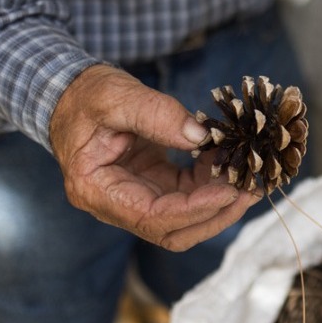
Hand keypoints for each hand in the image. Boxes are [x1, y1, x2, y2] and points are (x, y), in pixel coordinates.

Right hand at [49, 65, 262, 250]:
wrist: (71, 92)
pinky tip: (229, 162)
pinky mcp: (152, 183)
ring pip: (183, 218)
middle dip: (214, 216)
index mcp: (95, 190)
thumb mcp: (116, 96)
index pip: (152, 217)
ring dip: (218, 203)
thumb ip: (156, 114)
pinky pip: (186, 193)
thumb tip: (199, 136)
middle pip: (172, 230)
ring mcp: (135, 195)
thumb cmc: (85, 95)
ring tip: (249, 179)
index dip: (194, 209)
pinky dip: (210, 183)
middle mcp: (114, 203)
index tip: (229, 191)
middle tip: (250, 192)